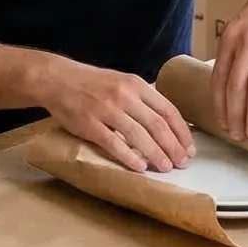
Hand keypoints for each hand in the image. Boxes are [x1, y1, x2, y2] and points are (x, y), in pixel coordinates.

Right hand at [38, 55, 194, 173]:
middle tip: (182, 163)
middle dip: (173, 147)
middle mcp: (124, 96)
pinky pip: (113, 144)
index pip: (168, 110)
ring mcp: (106, 110)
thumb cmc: (92, 83)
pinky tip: (140, 167)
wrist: (57, 79)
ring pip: (139, 136)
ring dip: (156, 154)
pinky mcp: (90, 124)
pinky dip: (129, 157)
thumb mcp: (121, 81)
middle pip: (157, 125)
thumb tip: (166, 123)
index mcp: (135, 84)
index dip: (182, 132)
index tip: (190, 148)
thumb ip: (142, 99)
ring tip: (166, 167)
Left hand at [212, 0, 247, 138]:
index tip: (221, 124)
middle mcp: (246, 41)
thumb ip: (238, 51)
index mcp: (230, 38)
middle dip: (234, 115)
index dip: (219, 105)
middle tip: (238, 136)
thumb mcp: (244, 25)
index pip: (219, 78)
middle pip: (235, 86)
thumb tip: (234, 83)